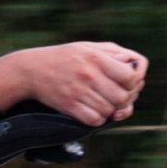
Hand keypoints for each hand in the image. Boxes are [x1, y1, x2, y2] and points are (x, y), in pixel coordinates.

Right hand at [0, 42, 147, 124]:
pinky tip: (92, 111)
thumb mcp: (89, 47)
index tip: (127, 84)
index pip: (131, 76)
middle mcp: (89, 74)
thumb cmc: (64, 57)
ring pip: (109, 110)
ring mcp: (79, 91)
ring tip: (102, 103)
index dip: (134, 83)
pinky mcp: (69, 106)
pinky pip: (94, 120)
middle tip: (116, 97)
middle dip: (123, 100)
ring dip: (109, 110)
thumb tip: (134, 65)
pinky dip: (97, 119)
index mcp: (97, 58)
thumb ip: (113, 53)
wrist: (32, 69)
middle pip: (122, 97)